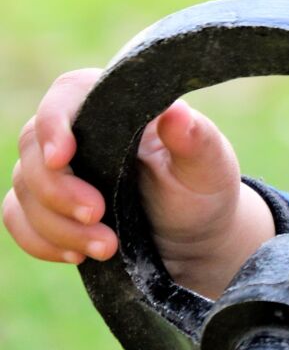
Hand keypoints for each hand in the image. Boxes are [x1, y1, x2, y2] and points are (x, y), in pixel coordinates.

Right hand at [4, 68, 273, 297]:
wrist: (193, 238)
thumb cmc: (202, 189)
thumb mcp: (209, 165)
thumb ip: (195, 138)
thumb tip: (177, 111)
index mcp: (118, 105)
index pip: (69, 93)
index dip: (55, 121)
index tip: (63, 157)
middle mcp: (81, 130)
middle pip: (35, 148)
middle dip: (59, 190)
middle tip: (98, 215)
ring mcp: (58, 168)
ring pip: (24, 189)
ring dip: (57, 225)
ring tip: (106, 247)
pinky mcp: (45, 204)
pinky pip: (17, 218)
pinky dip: (41, 240)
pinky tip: (77, 256)